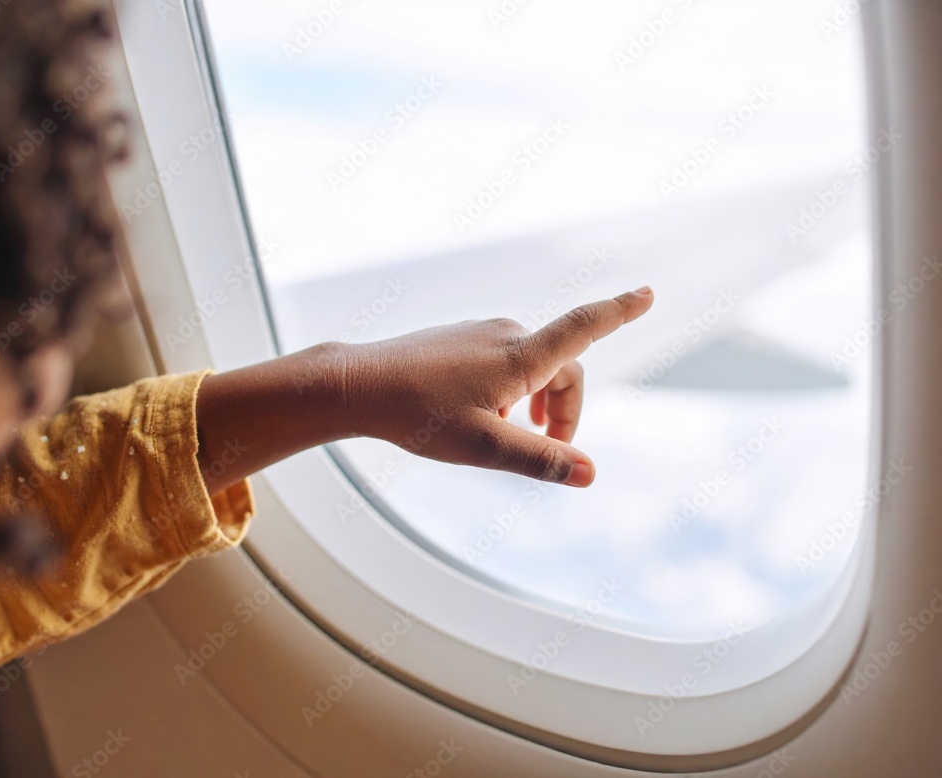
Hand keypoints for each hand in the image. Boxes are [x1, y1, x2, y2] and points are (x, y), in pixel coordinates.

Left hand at [341, 287, 653, 487]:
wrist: (359, 384)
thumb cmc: (419, 415)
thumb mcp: (484, 446)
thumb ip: (539, 459)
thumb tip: (590, 473)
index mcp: (520, 355)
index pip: (584, 327)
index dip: (621, 311)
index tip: (648, 293)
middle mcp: (506, 335)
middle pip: (562, 368)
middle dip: (565, 410)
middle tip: (547, 449)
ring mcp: (480, 335)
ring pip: (531, 367)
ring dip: (535, 402)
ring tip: (510, 433)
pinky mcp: (460, 341)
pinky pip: (502, 363)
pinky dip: (509, 392)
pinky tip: (478, 417)